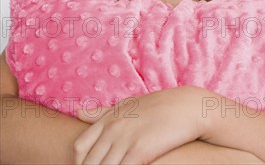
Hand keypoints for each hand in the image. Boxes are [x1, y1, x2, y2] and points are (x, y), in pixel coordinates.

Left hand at [74, 85, 206, 163]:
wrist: (187, 107)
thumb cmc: (158, 107)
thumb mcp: (127, 105)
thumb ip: (102, 112)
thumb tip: (77, 113)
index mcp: (109, 118)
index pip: (80, 147)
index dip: (79, 164)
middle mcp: (113, 128)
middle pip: (89, 162)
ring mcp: (126, 139)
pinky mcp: (140, 151)